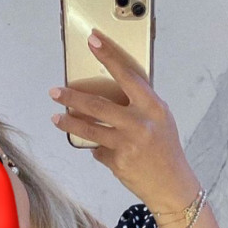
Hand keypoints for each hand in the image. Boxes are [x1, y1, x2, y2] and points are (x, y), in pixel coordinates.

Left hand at [49, 27, 199, 209]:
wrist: (172, 185)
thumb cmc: (166, 149)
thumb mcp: (161, 120)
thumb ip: (140, 104)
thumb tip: (112, 89)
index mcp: (153, 107)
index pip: (127, 75)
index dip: (109, 57)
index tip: (93, 41)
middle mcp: (139, 123)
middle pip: (97, 105)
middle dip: (71, 97)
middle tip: (55, 92)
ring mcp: (127, 144)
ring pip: (89, 129)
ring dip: (69, 122)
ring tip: (56, 118)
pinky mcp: (117, 162)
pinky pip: (98, 150)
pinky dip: (96, 148)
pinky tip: (99, 148)